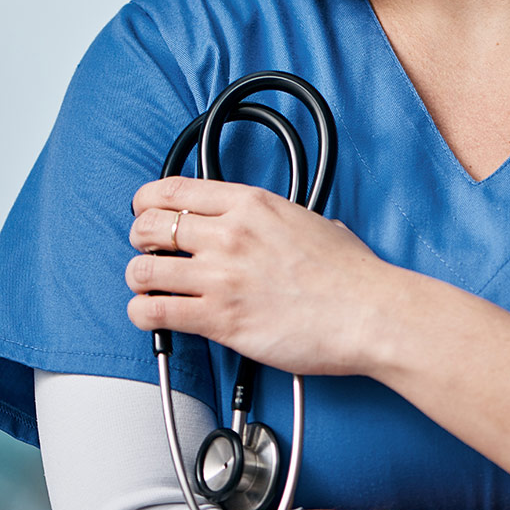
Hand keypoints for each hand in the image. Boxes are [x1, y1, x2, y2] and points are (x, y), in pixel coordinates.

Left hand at [125, 175, 389, 374]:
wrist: (369, 313)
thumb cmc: (352, 275)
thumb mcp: (313, 220)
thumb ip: (278, 219)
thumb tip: (275, 227)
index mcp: (251, 204)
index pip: (172, 190)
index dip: (147, 201)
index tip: (146, 210)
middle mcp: (229, 235)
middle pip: (149, 226)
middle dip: (141, 240)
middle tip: (149, 252)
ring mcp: (221, 277)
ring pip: (142, 270)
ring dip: (140, 280)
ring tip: (150, 288)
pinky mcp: (219, 319)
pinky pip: (154, 313)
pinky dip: (144, 315)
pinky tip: (154, 316)